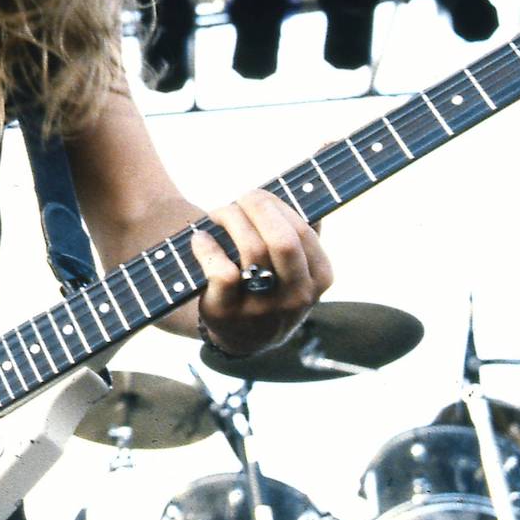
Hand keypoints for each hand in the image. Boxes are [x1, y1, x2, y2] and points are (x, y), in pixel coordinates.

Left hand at [189, 189, 333, 356]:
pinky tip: (200, 239)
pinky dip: (207, 247)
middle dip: (257, 208)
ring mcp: (264, 308)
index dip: (276, 205)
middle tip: (238, 199)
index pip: (303, 230)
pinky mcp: (229, 313)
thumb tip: (311, 184)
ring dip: (230, 220)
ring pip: (251, 251)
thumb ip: (305, 231)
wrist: (242, 335)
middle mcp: (296, 296)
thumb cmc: (271, 285)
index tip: (257, 197)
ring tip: (217, 214)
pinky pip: (222, 272)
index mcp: (319, 277)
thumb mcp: (297, 265)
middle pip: (281, 240)